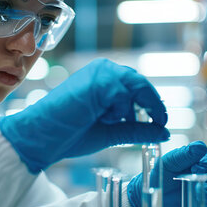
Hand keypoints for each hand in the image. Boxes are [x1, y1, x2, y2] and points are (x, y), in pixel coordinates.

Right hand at [0, 58, 168, 172]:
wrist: (41, 138)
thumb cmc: (69, 134)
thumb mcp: (112, 132)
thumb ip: (137, 130)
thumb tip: (165, 132)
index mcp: (105, 78)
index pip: (139, 85)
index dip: (153, 103)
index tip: (161, 122)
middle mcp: (103, 69)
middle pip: (140, 83)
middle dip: (150, 105)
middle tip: (158, 123)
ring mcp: (98, 72)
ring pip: (135, 86)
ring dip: (130, 109)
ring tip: (112, 122)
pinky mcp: (95, 80)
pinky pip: (122, 94)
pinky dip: (119, 111)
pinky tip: (103, 119)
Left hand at [127, 141, 206, 206]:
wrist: (152, 196)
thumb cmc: (159, 176)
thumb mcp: (168, 163)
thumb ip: (183, 155)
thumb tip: (201, 146)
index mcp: (192, 159)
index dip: (206, 159)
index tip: (195, 164)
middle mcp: (200, 171)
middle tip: (195, 171)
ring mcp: (202, 185)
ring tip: (195, 184)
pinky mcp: (201, 199)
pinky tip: (198, 192)